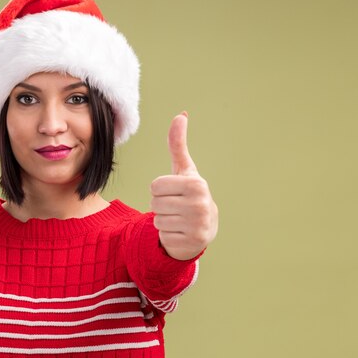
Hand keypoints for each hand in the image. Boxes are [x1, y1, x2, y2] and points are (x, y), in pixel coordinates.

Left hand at [150, 112, 218, 259]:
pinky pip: (162, 236)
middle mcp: (200, 204)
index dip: (159, 190)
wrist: (203, 229)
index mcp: (196, 184)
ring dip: (163, 220)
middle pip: (154, 202)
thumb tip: (180, 114)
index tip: (174, 193)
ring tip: (178, 219)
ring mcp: (197, 225)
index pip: (155, 186)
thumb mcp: (183, 171)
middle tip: (176, 207)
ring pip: (157, 220)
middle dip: (160, 205)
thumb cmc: (188, 195)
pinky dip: (167, 235)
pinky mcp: (192, 243)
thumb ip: (178, 145)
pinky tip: (180, 232)